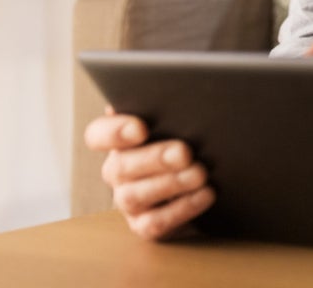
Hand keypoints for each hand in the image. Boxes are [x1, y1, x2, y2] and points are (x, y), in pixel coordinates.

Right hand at [84, 110, 213, 239]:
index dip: (114, 132)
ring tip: (200, 173)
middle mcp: (118, 171)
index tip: (140, 127)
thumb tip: (177, 87)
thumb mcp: (183, 117)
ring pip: (136, 196)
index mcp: (120, 140)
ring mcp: (129, 200)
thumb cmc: (193, 136)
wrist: (214, 178)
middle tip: (185, 152)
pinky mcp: (146, 225)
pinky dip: (182, 209)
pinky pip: (155, 222)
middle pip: (121, 167)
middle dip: (154, 158)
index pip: (98, 135)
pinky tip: (206, 194)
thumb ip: (173, 105)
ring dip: (170, 183)